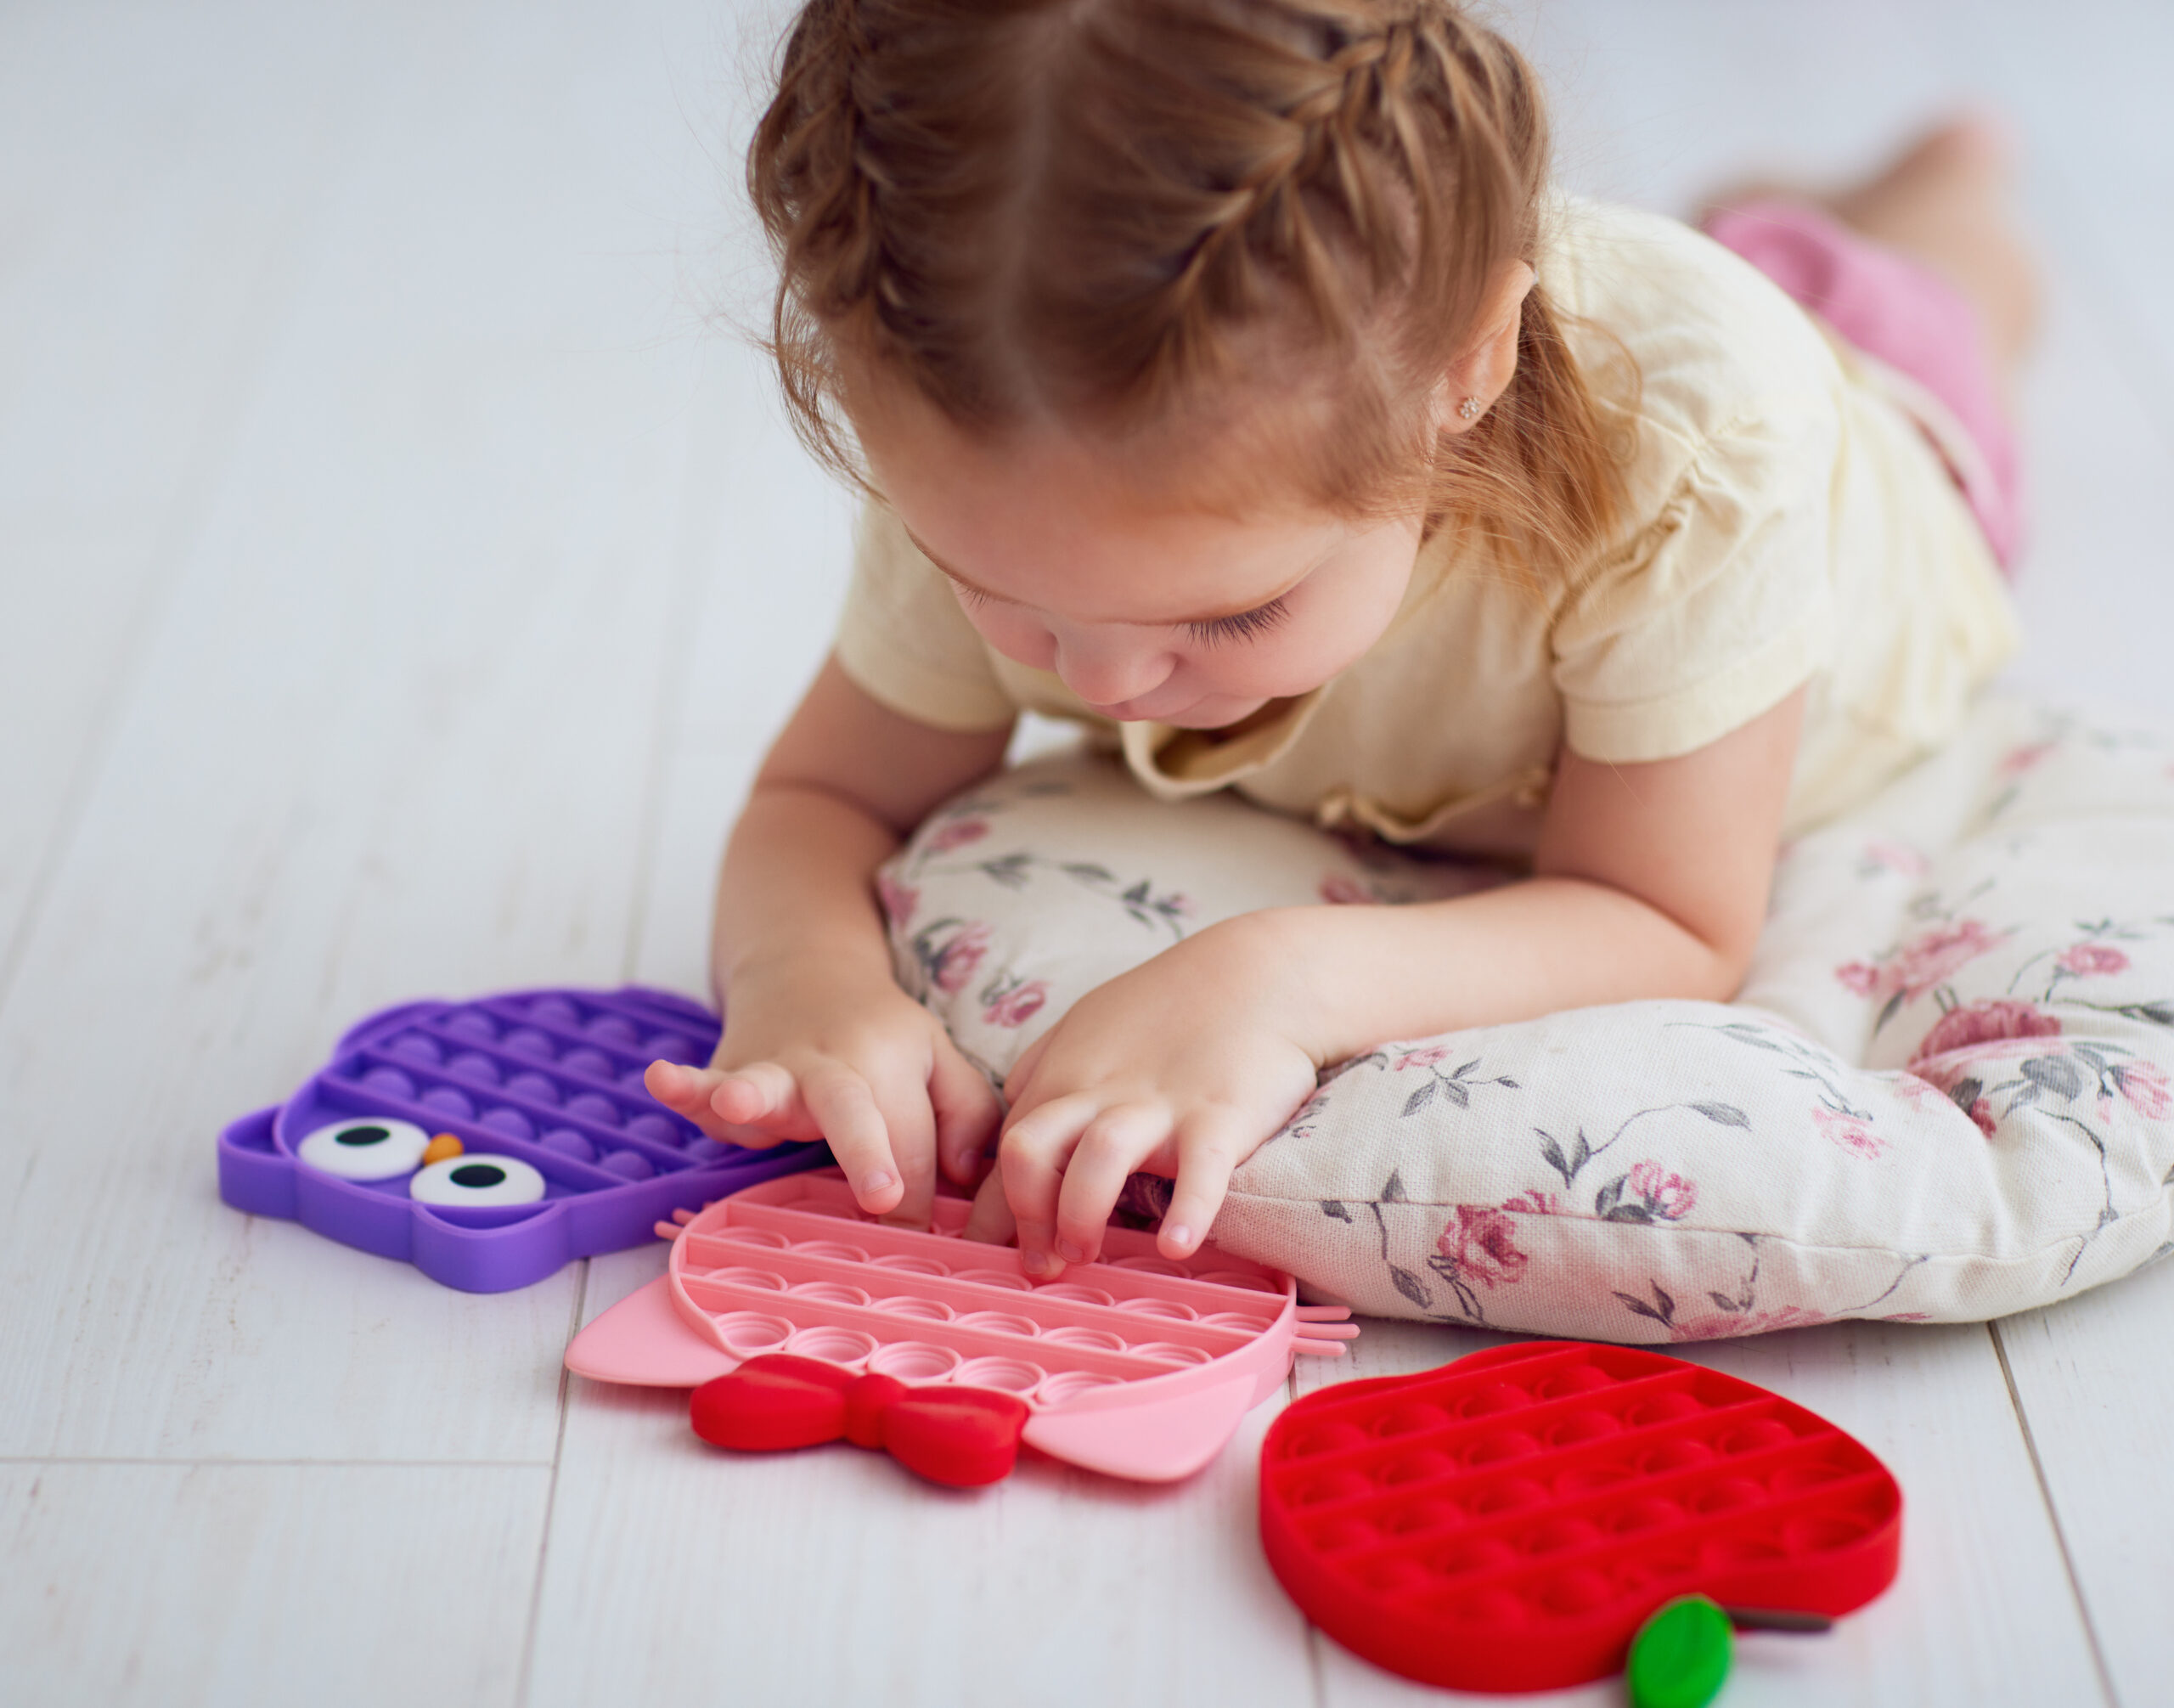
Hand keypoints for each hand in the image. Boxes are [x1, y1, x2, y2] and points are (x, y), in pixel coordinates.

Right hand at [645, 960, 999, 1225]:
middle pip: (854, 1110)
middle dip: (868, 1154)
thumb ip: (967, 1112)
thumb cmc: (881, 1035)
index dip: (921, 1198)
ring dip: (753, 1094)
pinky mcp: (730, 1071)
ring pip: (768, 1083)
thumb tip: (962, 1175)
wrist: (808, 968)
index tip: (922, 1243)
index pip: (913, 1145)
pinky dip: (682, 1083)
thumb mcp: (938, 1058)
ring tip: (737, 1102)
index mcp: (894, 1066)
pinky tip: (661, 1079)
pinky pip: (703, 1080)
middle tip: (884, 1198)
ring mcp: (776, 1067)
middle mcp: (835, 1064)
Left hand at [966, 915, 1322, 1276]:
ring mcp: (1160, 1105)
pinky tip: (1176, 1247)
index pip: (1008, 1148)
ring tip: (1086, 1255)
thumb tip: (1013, 1105)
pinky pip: (1199, 1170)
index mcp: (1065, 1076)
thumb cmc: (1170, 1004)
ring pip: (1098, 1159)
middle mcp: (1101, 1092)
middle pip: (1029, 1151)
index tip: (995, 1252)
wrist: (1256, 973)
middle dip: (1025, 1215)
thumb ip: (1044, 1064)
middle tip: (1044, 1262)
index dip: (994, 1208)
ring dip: (1080, 1215)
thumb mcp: (1088, 1021)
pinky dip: (1187, 1212)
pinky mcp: (1219, 1116)